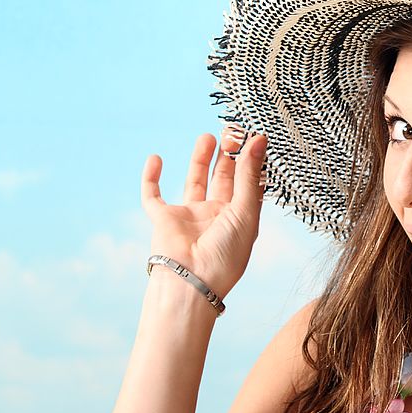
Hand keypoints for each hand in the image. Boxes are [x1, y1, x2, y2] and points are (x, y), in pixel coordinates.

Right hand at [140, 130, 266, 298]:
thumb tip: (260, 138)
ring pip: (195, 181)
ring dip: (201, 159)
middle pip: (224, 178)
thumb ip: (250, 174)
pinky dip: (151, 178)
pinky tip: (156, 158)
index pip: (248, 184)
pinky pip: (153, 196)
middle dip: (228, 155)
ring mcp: (189, 217)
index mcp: (240, 218)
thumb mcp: (245, 211)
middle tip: (232, 130)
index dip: (251, 162)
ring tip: (208, 136)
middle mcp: (216, 216)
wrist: (191, 282)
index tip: (255, 137)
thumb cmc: (225, 255)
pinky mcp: (163, 220)